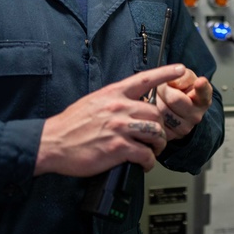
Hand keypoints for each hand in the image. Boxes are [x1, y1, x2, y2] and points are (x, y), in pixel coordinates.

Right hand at [35, 64, 186, 176]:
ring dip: (158, 145)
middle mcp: (119, 108)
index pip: (144, 79)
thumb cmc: (70, 125)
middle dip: (159, 127)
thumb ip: (113, 101)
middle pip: (155, 112)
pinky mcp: (117, 148)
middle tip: (156, 138)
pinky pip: (145, 154)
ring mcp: (119, 127)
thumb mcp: (93, 102)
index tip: (180, 69)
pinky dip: (148, 161)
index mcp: (113, 94)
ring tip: (153, 151)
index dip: (165, 72)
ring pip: (155, 132)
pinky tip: (144, 163)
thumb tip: (128, 105)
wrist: (52, 143)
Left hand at [155, 68, 212, 139]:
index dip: (201, 87)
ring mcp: (185, 128)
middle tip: (162, 88)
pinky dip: (152, 114)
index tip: (199, 82)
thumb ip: (181, 76)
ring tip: (160, 99)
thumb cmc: (181, 90)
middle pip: (174, 99)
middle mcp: (197, 115)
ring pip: (162, 111)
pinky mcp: (171, 136)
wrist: (176, 109)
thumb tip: (174, 80)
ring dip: (156, 101)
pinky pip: (156, 122)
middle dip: (163, 90)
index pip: (203, 92)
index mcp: (203, 98)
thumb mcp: (184, 78)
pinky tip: (157, 109)